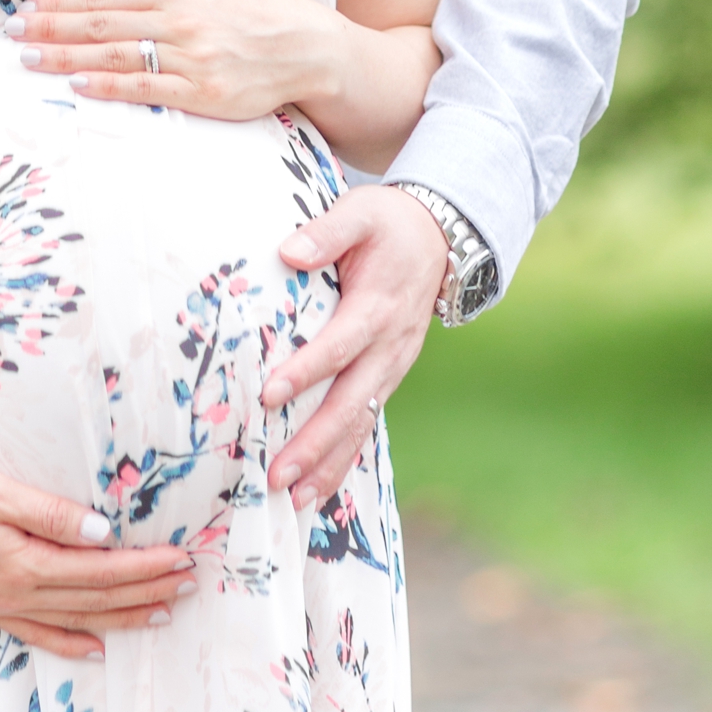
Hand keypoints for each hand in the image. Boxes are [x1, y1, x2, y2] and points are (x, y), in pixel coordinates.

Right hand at [0, 465, 196, 660]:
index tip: (182, 558)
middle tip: (188, 583)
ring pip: (77, 619)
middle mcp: (18, 593)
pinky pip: (40, 634)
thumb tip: (102, 531)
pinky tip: (98, 647)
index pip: (100, 568)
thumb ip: (50, 513)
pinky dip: (73, 643)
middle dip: (146, 591)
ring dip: (123, 617)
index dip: (145, 565)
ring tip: (163, 613)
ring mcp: (3, 605)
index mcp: (24, 563)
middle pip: (96, 597)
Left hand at [8, 0, 339, 120]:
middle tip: (12, 32)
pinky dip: (108, 85)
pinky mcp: (204, 91)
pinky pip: (146, 87)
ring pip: (116, 55)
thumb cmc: (249, 15)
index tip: (28, 8)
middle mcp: (180, 18)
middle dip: (51, 27)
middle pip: (101, 24)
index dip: (62, 3)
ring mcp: (191, 55)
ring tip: (29, 56)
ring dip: (67, 56)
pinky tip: (77, 83)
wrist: (304, 47)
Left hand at [262, 185, 447, 508]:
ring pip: (361, 423)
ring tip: (293, 498)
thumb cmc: (389, 224)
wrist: (441, 238)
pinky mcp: (388, 376)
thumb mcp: (361, 213)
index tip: (269, 395)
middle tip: (276, 474)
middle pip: (350, 402)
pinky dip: (344, 458)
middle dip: (314, 442)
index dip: (306, 372)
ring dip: (328, 463)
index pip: (340, 345)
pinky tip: (317, 488)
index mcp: (378, 306)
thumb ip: (327, 232)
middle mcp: (390, 347)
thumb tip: (287, 252)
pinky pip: (366, 423)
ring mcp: (393, 367)